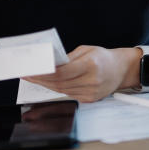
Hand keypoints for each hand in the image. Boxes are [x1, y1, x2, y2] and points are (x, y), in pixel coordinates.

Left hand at [24, 46, 141, 102]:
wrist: (122, 69)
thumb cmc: (103, 57)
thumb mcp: (86, 50)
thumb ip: (67, 58)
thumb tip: (49, 64)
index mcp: (91, 65)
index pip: (62, 72)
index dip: (45, 72)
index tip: (32, 70)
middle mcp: (92, 80)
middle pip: (59, 83)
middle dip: (41, 79)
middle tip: (27, 74)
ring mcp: (91, 92)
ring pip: (62, 90)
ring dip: (46, 85)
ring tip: (34, 78)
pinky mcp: (90, 99)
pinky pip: (69, 94)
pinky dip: (57, 89)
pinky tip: (48, 84)